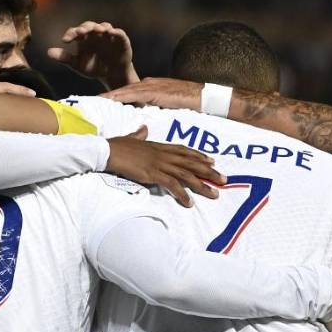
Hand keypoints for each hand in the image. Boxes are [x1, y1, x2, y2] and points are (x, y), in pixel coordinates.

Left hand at [48, 21, 139, 88]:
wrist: (112, 75)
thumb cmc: (93, 67)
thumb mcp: (78, 65)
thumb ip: (65, 58)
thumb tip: (48, 52)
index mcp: (83, 39)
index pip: (75, 32)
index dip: (70, 34)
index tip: (65, 40)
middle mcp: (95, 34)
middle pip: (89, 26)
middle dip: (85, 28)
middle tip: (81, 31)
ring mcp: (108, 35)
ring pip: (104, 26)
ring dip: (101, 27)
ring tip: (99, 30)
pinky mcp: (120, 39)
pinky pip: (118, 33)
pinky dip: (116, 32)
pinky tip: (112, 33)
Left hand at [102, 77, 202, 109]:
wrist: (202, 97)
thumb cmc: (187, 102)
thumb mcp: (166, 105)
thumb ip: (154, 107)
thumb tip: (143, 117)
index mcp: (150, 86)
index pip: (129, 91)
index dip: (115, 96)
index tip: (102, 101)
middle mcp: (148, 83)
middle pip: (124, 89)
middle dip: (109, 94)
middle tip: (93, 100)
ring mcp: (151, 85)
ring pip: (125, 89)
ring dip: (111, 95)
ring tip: (97, 100)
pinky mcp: (154, 90)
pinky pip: (133, 93)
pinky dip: (121, 96)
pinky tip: (111, 99)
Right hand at [105, 126, 226, 206]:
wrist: (108, 151)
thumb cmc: (117, 145)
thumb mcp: (132, 138)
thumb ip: (140, 134)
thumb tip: (144, 128)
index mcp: (159, 146)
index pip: (184, 151)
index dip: (199, 156)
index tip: (212, 161)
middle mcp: (163, 154)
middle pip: (191, 163)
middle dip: (209, 172)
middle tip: (224, 179)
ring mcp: (159, 164)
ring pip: (186, 174)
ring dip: (202, 185)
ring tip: (214, 194)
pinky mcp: (153, 174)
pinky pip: (172, 185)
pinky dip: (182, 194)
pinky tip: (190, 202)